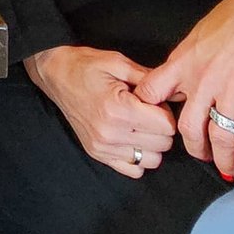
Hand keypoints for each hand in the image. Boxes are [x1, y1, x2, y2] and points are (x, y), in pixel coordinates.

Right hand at [24, 45, 176, 178]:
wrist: (54, 74)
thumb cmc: (86, 66)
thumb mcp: (119, 63)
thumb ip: (150, 79)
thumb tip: (179, 91)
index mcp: (118, 108)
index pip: (166, 125)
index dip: (166, 111)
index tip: (155, 102)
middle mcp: (110, 133)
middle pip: (162, 144)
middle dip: (161, 127)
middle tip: (148, 112)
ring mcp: (102, 147)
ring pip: (152, 160)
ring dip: (152, 144)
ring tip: (140, 126)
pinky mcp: (97, 153)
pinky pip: (134, 170)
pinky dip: (138, 157)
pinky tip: (131, 138)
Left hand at [135, 0, 233, 185]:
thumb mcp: (196, 36)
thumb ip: (183, 62)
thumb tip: (174, 81)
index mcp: (183, 64)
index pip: (151, 94)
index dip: (148, 113)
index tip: (154, 125)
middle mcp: (204, 82)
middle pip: (188, 127)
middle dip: (193, 148)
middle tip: (200, 154)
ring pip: (221, 138)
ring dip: (223, 160)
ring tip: (226, 169)